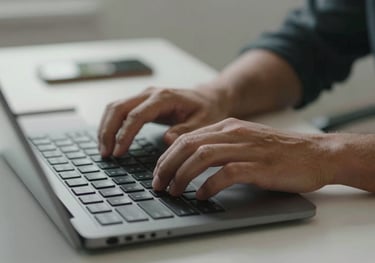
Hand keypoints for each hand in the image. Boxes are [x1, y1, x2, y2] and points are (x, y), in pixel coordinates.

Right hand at [98, 85, 229, 156]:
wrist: (208, 98)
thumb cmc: (207, 110)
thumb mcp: (203, 122)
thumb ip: (185, 131)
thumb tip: (167, 140)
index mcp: (165, 98)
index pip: (136, 115)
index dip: (125, 134)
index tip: (119, 152)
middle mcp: (150, 94)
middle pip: (118, 108)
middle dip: (108, 131)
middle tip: (106, 154)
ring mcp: (144, 96)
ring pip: (115, 107)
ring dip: (106, 128)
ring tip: (104, 150)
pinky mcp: (141, 102)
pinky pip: (120, 110)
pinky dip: (111, 124)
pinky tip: (110, 140)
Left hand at [153, 118, 337, 198]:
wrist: (317, 153)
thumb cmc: (280, 151)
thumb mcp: (245, 140)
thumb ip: (219, 144)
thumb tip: (189, 156)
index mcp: (228, 126)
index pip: (187, 137)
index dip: (167, 156)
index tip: (158, 172)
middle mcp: (234, 133)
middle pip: (189, 145)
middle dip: (167, 165)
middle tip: (159, 184)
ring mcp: (247, 148)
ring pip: (202, 156)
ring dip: (183, 175)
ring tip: (174, 191)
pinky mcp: (260, 166)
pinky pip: (226, 173)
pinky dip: (209, 185)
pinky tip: (202, 195)